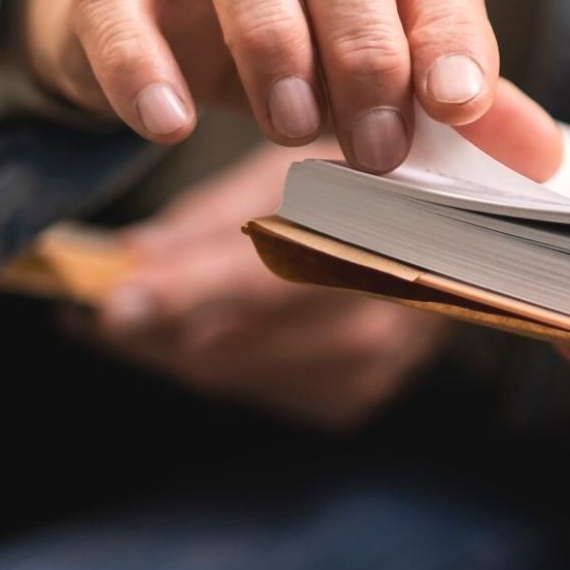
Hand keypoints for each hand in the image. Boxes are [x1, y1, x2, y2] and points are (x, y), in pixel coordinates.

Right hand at [21, 0, 506, 171]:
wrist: (164, 16)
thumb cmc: (307, 44)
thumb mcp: (389, 75)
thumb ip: (461, 107)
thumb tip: (542, 159)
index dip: (450, 31)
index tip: (460, 105)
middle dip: (367, 49)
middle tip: (378, 150)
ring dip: (272, 40)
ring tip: (289, 129)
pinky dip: (141, 61)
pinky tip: (167, 126)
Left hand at [71, 142, 437, 428]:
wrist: (471, 239)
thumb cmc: (373, 183)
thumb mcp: (299, 170)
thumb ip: (215, 218)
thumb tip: (130, 257)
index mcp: (371, 242)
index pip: (257, 276)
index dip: (177, 293)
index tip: (107, 303)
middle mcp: (373, 318)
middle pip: (225, 344)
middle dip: (151, 324)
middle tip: (98, 300)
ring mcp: (365, 369)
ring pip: (228, 374)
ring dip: (174, 345)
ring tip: (136, 312)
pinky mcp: (355, 399)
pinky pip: (257, 390)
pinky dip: (221, 360)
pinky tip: (207, 330)